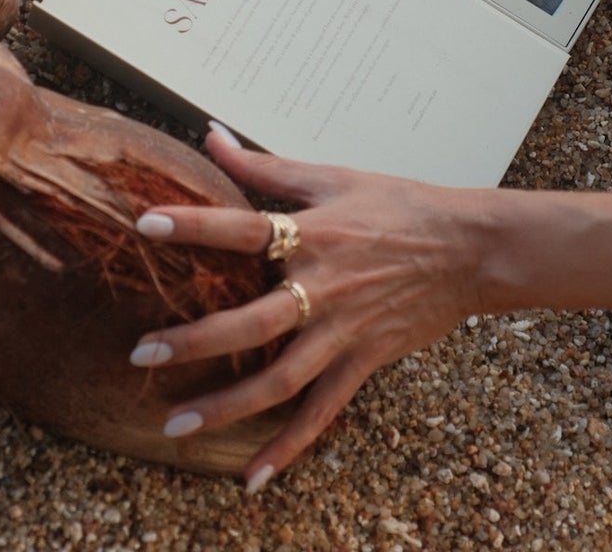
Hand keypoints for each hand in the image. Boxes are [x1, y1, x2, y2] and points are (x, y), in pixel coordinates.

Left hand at [132, 124, 489, 492]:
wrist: (470, 248)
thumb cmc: (401, 205)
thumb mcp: (333, 177)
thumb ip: (265, 166)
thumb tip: (210, 134)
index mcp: (314, 233)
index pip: (245, 228)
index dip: (196, 225)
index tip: (145, 225)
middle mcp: (324, 287)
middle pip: (251, 321)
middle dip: (194, 340)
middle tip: (141, 352)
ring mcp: (344, 330)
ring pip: (279, 379)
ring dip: (226, 405)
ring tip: (174, 426)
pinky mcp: (364, 360)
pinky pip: (321, 411)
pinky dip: (288, 446)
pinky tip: (252, 476)